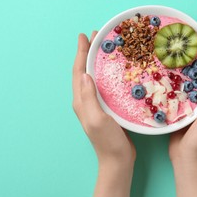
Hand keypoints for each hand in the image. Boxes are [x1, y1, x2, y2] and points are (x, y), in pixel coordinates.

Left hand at [73, 32, 134, 196]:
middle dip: (87, 52)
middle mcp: (85, 100)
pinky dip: (106, 72)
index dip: (81, 53)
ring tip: (103, 47)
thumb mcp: (97, 119)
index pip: (79, 72)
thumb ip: (89, 97)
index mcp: (81, 101)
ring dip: (96, 60)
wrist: (117, 160)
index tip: (84, 36)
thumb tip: (84, 74)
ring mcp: (95, 104)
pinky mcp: (105, 107)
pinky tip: (114, 69)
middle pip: (84, 71)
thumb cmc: (108, 142)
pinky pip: (103, 85)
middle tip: (96, 36)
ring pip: (93, 76)